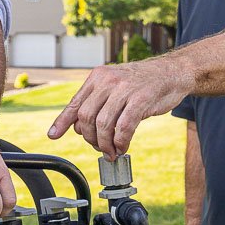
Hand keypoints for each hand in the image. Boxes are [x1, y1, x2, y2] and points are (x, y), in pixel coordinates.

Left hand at [47, 58, 192, 158]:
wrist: (171, 73)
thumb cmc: (141, 83)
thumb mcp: (114, 86)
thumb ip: (95, 102)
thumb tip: (74, 126)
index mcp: (97, 77)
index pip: (75, 103)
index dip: (62, 121)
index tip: (53, 135)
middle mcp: (108, 81)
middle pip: (86, 118)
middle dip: (90, 139)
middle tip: (100, 148)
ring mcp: (124, 89)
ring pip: (104, 125)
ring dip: (106, 144)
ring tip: (112, 151)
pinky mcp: (141, 99)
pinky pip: (124, 128)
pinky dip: (121, 142)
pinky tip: (123, 146)